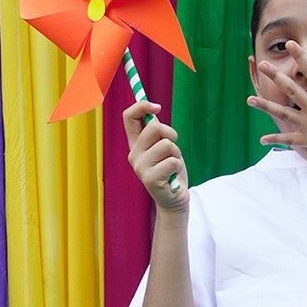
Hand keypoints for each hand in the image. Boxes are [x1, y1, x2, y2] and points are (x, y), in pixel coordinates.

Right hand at [123, 99, 187, 213]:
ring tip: (172, 166)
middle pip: (154, 128)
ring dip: (176, 154)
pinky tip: (172, 177)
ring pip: (166, 144)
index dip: (142, 106)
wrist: (175, 200)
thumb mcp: (164, 147)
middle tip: (172, 150)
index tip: (157, 107)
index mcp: (135, 144)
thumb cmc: (171, 171)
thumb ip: (157, 132)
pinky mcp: (150, 179)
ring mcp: (140, 168)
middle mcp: (133, 155)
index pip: (129, 117)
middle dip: (170, 134)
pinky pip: (172, 161)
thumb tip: (152, 110)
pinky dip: (178, 167)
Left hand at [248, 43, 306, 164]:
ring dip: (265, 106)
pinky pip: (289, 140)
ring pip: (284, 114)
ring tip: (250, 99)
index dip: (301, 57)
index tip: (290, 45)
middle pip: (292, 90)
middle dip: (276, 76)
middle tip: (262, 65)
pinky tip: (261, 139)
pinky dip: (276, 139)